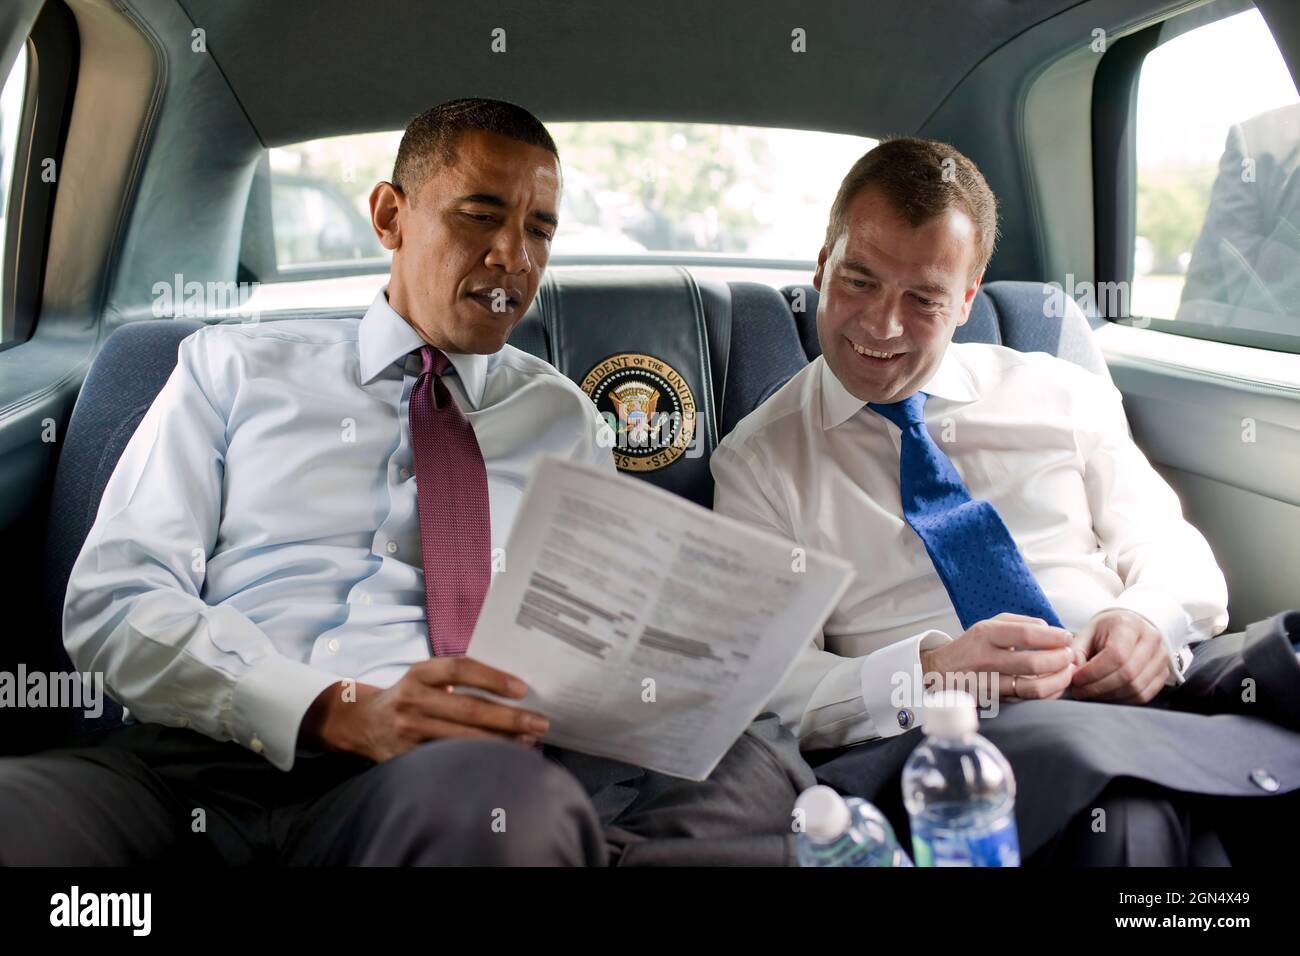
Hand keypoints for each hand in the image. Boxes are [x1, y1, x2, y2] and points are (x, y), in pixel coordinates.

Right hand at [301, 657, 550, 761]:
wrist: (361, 722)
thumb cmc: (409, 696)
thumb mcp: (424, 677)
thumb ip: (457, 678)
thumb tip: (513, 688)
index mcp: (419, 673)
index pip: (460, 669)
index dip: (493, 677)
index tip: (522, 688)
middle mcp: (412, 700)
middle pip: (467, 709)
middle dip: (509, 718)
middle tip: (540, 722)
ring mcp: (408, 731)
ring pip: (461, 739)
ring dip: (500, 743)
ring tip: (529, 743)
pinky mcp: (406, 758)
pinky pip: (447, 761)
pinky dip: (476, 761)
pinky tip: (499, 762)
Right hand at [921, 612, 1075, 700]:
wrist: (940, 672)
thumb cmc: (973, 646)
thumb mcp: (989, 624)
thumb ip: (1021, 623)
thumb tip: (1052, 630)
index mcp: (985, 634)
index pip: (1026, 635)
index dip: (1053, 637)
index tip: (1067, 637)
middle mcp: (985, 659)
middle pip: (1033, 663)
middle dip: (1060, 660)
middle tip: (1071, 656)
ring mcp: (988, 683)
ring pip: (1032, 688)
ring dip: (1058, 681)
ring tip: (1068, 672)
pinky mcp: (993, 702)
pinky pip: (1028, 701)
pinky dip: (1048, 694)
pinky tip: (1056, 685)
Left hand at [1071, 609, 1167, 704]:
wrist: (1131, 627)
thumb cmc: (1107, 630)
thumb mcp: (1087, 632)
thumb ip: (1077, 651)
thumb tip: (1072, 672)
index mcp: (1130, 624)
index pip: (1115, 655)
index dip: (1093, 672)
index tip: (1076, 679)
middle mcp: (1151, 639)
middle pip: (1127, 674)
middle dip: (1099, 687)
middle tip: (1080, 690)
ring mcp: (1161, 657)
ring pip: (1136, 687)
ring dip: (1109, 696)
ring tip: (1090, 693)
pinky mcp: (1164, 673)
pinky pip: (1144, 695)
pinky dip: (1123, 700)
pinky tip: (1107, 695)